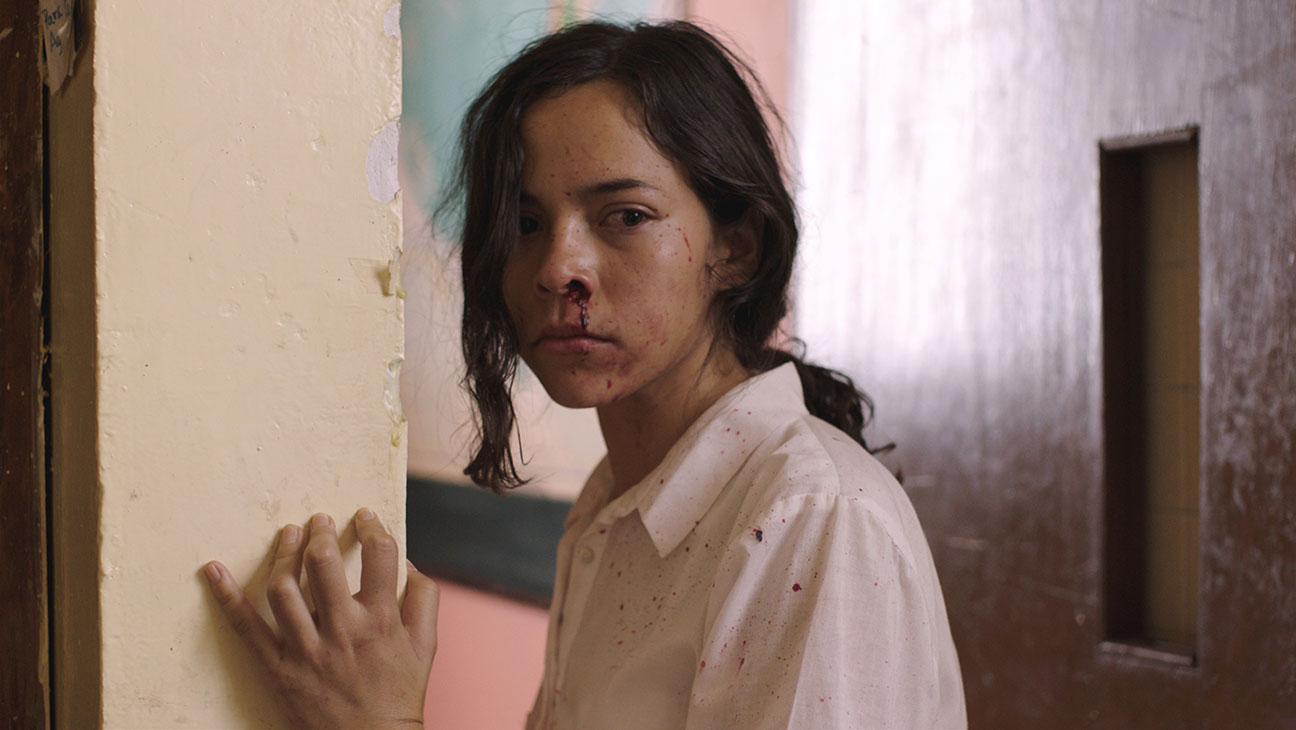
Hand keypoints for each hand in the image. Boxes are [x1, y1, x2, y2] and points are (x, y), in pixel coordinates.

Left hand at [204, 509, 438, 728]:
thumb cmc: (399, 696)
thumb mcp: (426, 647)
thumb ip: (423, 600)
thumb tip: (407, 564)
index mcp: (382, 621)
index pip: (380, 556)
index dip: (372, 528)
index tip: (364, 518)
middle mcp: (344, 630)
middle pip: (324, 563)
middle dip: (320, 533)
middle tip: (319, 521)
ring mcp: (307, 649)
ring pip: (284, 588)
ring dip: (284, 553)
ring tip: (289, 535)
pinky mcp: (279, 668)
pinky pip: (247, 629)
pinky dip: (226, 597)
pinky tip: (213, 570)